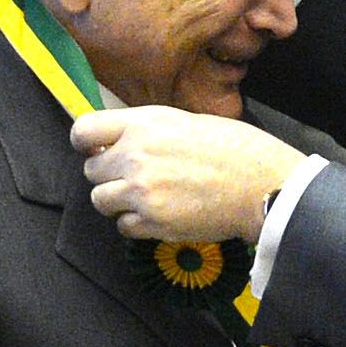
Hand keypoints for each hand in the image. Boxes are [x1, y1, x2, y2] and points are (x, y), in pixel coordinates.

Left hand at [72, 106, 304, 243]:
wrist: (261, 183)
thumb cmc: (234, 149)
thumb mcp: (184, 120)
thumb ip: (147, 130)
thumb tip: (119, 139)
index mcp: (143, 124)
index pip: (83, 130)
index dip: (85, 142)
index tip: (94, 148)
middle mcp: (136, 156)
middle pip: (91, 170)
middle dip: (109, 174)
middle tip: (134, 175)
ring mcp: (141, 191)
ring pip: (101, 200)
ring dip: (118, 200)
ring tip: (146, 196)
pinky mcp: (153, 222)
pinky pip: (123, 226)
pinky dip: (136, 223)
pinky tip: (159, 213)